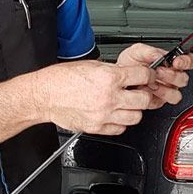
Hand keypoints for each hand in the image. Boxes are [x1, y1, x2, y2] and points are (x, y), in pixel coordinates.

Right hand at [30, 60, 160, 135]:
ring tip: (127, 104)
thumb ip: (112, 70)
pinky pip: (120, 128)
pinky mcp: (97, 127)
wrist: (44, 95)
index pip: (143, 76)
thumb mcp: (90, 65)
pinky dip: (121, 122)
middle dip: (144, 94)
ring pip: (136, 117)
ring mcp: (104, 114)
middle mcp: (109, 97)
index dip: (148, 75)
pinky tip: (115, 114)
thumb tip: (128, 73)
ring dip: (134, 110)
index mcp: (108, 77)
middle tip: (139, 91)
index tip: (147, 76)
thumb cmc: (61, 79)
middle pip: (144, 99)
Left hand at [115, 43, 192, 108]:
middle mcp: (171, 77)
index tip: (177, 62)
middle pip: (183, 79)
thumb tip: (160, 55)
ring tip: (152, 84)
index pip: (189, 62)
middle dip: (171, 75)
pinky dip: (154, 97)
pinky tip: (147, 91)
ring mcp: (166, 90)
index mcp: (169, 63)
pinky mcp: (158, 101)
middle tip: (158, 72)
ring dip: (164, 89)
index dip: (186, 62)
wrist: (117, 79)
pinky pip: (162, 103)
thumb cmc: (128, 65)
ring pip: (176, 94)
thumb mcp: (136, 52)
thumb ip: (149, 51)